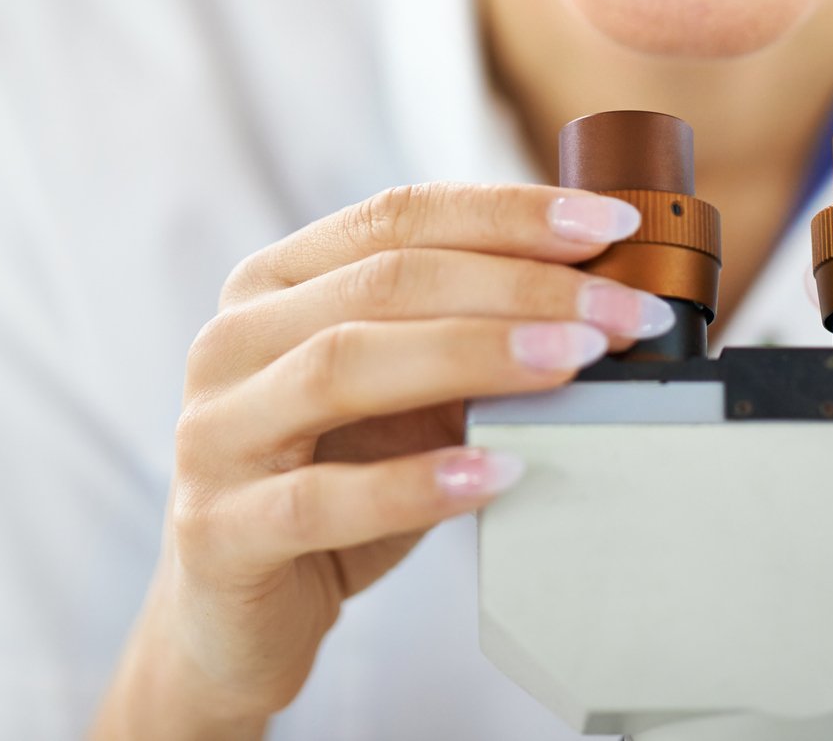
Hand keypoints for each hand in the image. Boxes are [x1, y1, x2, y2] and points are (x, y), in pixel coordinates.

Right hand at [95, 182, 669, 738]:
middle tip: (619, 316)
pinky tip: (497, 472)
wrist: (237, 617)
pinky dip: (416, 483)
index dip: (507, 215)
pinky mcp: (216, 530)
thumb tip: (601, 304)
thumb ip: (467, 341)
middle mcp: (231, 340)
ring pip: (344, 365)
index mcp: (273, 284)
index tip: (611, 229)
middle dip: (520, 288)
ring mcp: (213, 432)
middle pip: (384, 282)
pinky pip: (321, 498)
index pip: (397, 217)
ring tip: (573, 364)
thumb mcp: (403, 397)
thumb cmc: (336, 483)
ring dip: (474, 356)